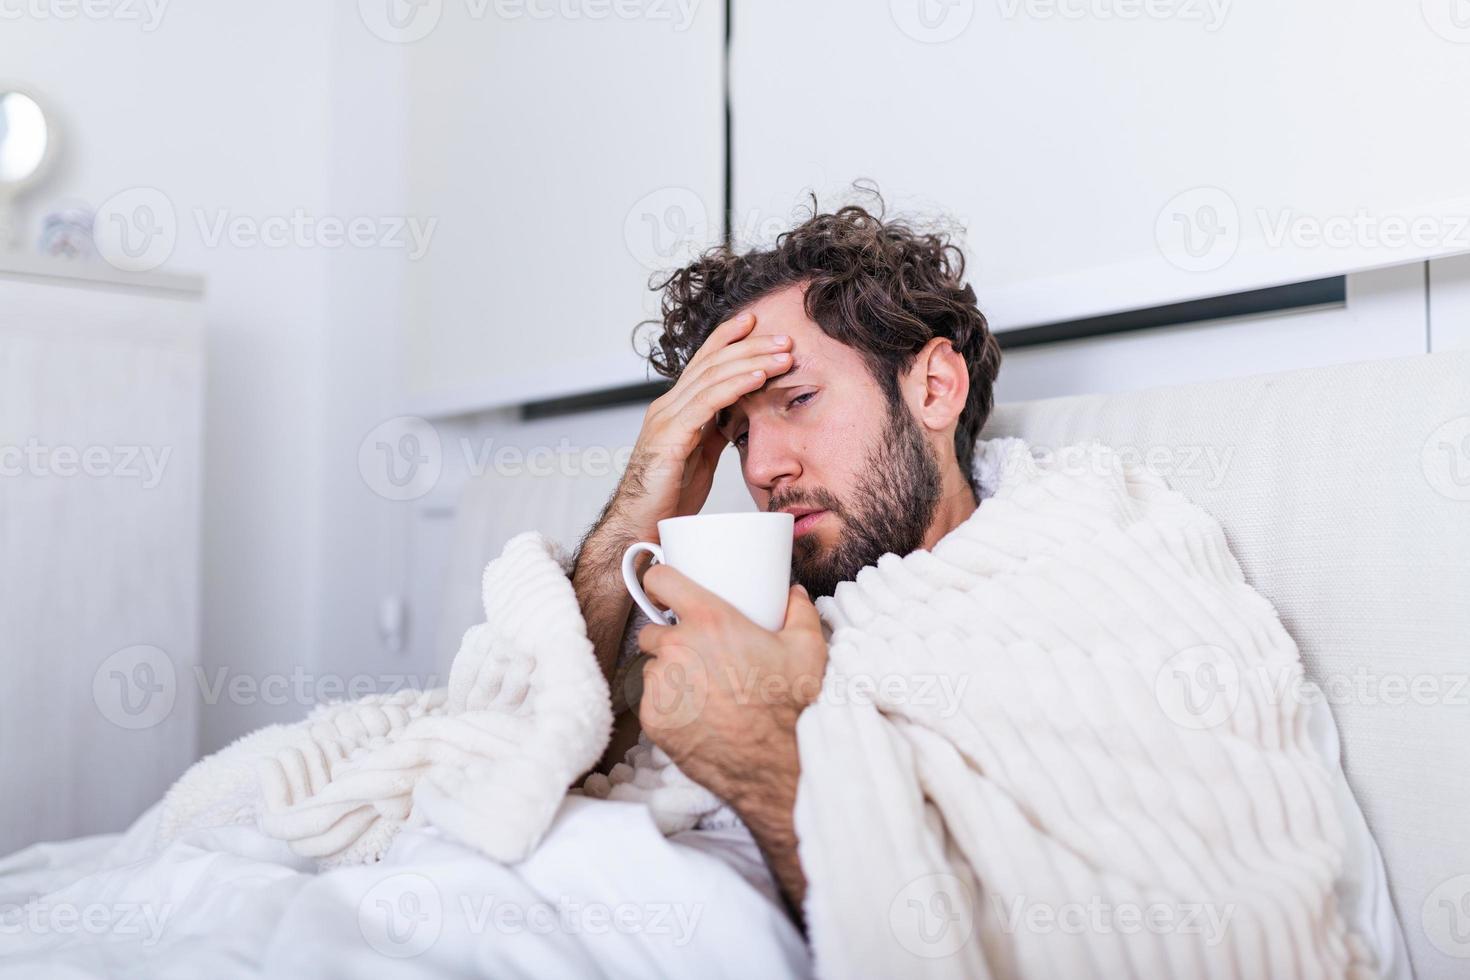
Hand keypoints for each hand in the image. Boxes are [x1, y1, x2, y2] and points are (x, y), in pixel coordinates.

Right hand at [615, 312, 793, 537]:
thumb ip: (711, 432)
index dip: (728, 339)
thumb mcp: (698, 457)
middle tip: (784, 337)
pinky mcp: (670, 436)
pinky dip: (736, 386)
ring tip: (782, 354)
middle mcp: (667, 406)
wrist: (639, 525)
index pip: (703, 362)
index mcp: (674, 409)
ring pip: (712, 376)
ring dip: (752, 362)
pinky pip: (707, 403)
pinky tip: (758, 377)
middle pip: (711, 362)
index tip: (756, 324)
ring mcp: (666, 418)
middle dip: (750, 346)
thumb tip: (735, 417)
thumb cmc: (666, 497)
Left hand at [634, 564, 826, 808]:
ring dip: (668, 675)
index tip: (664, 590)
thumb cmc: (789, 705)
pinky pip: (651, 702)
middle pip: (652, 631)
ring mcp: (661, 684)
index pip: (661, 580)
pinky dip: (667, 706)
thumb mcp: (806, 649)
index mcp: (709, 620)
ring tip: (701, 691)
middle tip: (698, 656)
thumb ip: (799, 612)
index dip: (660, 581)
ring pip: (651, 669)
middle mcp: (678, 647)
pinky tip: (695, 715)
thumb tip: (794, 595)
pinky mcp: (653, 719)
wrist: (775, 763)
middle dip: (669, 640)